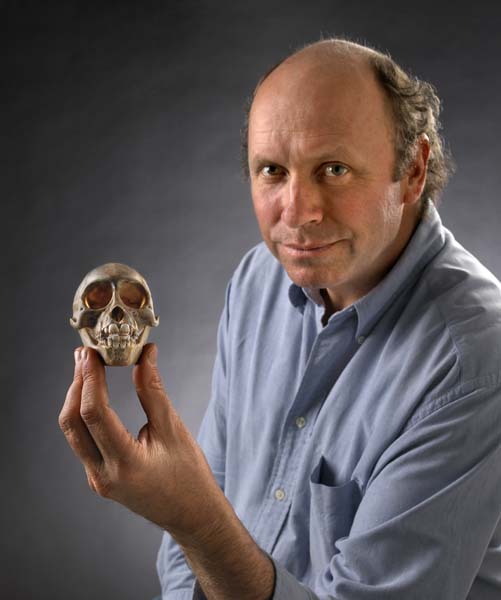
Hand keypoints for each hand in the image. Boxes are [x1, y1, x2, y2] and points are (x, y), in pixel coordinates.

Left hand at [58, 344, 224, 538]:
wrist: (192, 515)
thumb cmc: (189, 475)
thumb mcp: (174, 429)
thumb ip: (153, 391)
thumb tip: (146, 354)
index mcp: (125, 464)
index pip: (95, 414)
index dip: (91, 379)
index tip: (94, 353)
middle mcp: (103, 475)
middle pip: (72, 423)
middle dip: (77, 384)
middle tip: (86, 355)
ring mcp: (97, 479)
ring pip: (73, 432)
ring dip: (76, 398)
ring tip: (87, 368)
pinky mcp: (99, 477)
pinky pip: (82, 441)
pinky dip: (83, 413)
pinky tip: (93, 394)